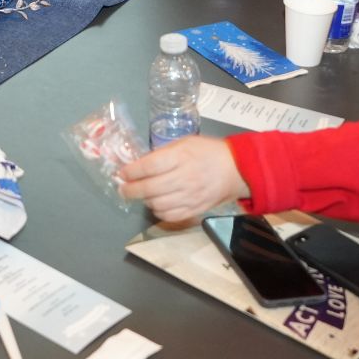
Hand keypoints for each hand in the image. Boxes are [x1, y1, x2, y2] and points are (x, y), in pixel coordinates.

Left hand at [119, 136, 249, 223]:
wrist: (236, 170)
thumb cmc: (208, 151)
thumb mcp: (185, 142)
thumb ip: (164, 153)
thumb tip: (141, 164)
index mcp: (181, 157)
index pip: (150, 166)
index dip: (132, 171)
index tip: (122, 173)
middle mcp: (184, 178)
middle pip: (150, 188)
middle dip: (131, 190)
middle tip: (123, 189)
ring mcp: (190, 197)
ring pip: (157, 205)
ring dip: (145, 201)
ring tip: (143, 195)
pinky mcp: (195, 210)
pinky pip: (170, 216)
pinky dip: (159, 212)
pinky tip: (157, 205)